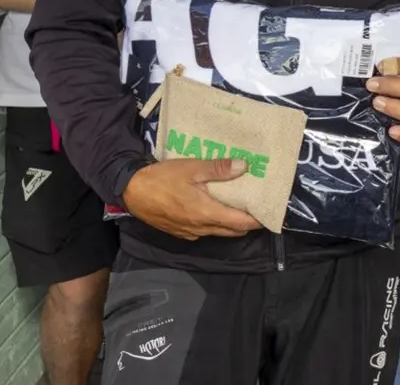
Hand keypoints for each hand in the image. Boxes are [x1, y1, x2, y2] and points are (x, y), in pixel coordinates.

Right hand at [122, 158, 263, 240]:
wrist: (131, 191)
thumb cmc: (163, 178)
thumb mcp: (192, 168)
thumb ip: (218, 169)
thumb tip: (244, 166)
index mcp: (207, 213)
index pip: (240, 223)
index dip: (257, 220)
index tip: (269, 213)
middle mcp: (201, 228)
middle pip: (232, 231)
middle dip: (247, 223)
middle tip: (256, 208)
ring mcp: (189, 232)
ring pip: (218, 232)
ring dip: (231, 224)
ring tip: (239, 208)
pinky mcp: (180, 232)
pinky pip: (204, 231)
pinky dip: (215, 224)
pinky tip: (214, 209)